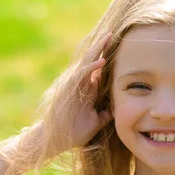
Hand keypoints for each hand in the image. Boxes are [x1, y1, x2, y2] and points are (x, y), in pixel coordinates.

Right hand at [69, 33, 113, 148]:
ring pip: (86, 63)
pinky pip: (81, 75)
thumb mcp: (96, 122)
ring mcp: (73, 85)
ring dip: (97, 50)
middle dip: (101, 47)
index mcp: (86, 90)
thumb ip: (105, 114)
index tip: (116, 46)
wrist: (57, 140)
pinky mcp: (69, 90)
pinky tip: (101, 60)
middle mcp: (80, 84)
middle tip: (111, 34)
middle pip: (91, 61)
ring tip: (107, 38)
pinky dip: (91, 67)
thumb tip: (116, 110)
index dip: (105, 57)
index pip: (97, 69)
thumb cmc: (75, 132)